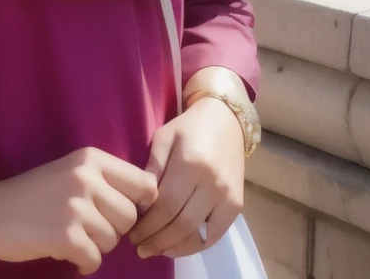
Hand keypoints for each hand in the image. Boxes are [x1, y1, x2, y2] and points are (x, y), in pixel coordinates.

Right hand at [0, 147, 158, 274]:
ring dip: (96, 246)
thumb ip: (106, 181)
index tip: (118, 213)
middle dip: (113, 229)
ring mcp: (76, 206)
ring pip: (113, 240)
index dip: (139, 205)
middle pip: (130, 217)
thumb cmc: (35, 193)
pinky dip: (83, 262)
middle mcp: (86, 177)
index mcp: (91, 158)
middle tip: (87, 228)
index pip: (144, 184)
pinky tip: (65, 252)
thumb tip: (149, 202)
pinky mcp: (65, 235)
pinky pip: (95, 259)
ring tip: (72, 236)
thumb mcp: (72, 172)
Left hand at [128, 96, 244, 259]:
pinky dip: (195, 245)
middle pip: (179, 224)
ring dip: (173, 247)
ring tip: (154, 249)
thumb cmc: (188, 127)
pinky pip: (214, 235)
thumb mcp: (163, 138)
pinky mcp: (237, 205)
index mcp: (190, 163)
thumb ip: (152, 169)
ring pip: (197, 234)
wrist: (226, 121)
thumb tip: (140, 204)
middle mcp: (212, 183)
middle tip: (139, 247)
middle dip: (156, 240)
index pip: (164, 205)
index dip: (146, 224)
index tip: (132, 233)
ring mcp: (227, 196)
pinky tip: (177, 245)